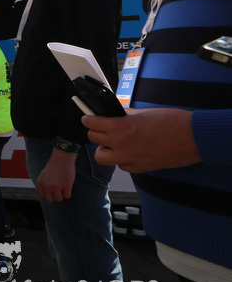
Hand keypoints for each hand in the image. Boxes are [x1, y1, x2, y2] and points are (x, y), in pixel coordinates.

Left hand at [36, 148, 75, 200]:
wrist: (62, 158)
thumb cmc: (54, 166)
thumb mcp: (44, 175)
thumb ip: (43, 184)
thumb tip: (46, 196)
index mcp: (40, 182)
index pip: (42, 195)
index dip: (47, 193)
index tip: (51, 189)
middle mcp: (47, 185)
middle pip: (50, 199)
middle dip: (54, 196)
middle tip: (58, 190)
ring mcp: (56, 186)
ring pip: (59, 199)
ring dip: (62, 194)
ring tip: (63, 187)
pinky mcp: (66, 186)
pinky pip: (67, 196)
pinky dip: (68, 193)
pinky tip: (68, 186)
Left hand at [83, 108, 197, 171]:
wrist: (193, 137)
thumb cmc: (172, 122)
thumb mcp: (144, 113)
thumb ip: (125, 115)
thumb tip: (114, 114)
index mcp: (120, 127)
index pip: (92, 124)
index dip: (88, 119)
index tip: (87, 118)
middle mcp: (122, 145)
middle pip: (93, 140)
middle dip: (96, 133)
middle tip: (103, 129)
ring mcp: (130, 159)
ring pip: (103, 158)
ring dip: (106, 150)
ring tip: (115, 143)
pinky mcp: (140, 168)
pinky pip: (121, 165)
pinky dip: (121, 159)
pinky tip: (130, 151)